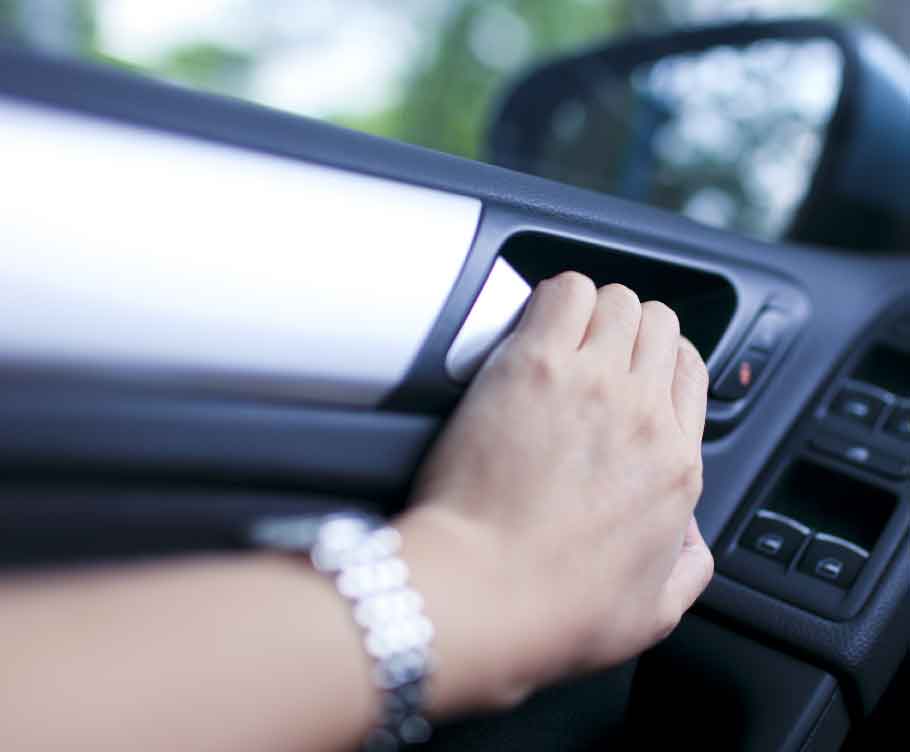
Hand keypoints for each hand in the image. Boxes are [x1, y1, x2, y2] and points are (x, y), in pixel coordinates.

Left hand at [399, 272, 712, 711]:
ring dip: (592, 309)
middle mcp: (643, 412)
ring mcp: (590, 382)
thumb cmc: (553, 608)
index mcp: (675, 463)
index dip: (660, 360)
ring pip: (617, 298)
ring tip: (558, 336)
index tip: (632, 370)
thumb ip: (686, 567)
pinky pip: (564, 291)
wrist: (485, 594)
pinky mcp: (532, 365)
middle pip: (657, 324)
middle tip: (588, 351)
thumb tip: (689, 540)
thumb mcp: (652, 612)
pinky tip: (532, 322)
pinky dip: (552, 296)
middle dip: (627, 328)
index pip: (690, 371)